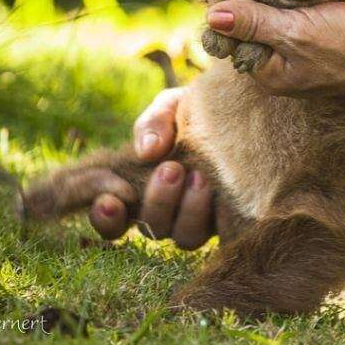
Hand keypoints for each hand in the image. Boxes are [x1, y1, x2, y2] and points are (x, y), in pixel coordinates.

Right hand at [86, 87, 215, 249]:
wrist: (239, 108)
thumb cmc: (195, 110)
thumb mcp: (170, 107)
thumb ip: (153, 122)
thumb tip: (147, 151)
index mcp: (138, 188)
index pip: (110, 218)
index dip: (105, 217)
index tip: (111, 199)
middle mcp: (166, 212)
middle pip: (149, 228)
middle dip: (158, 202)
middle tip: (171, 169)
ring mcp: (198, 221)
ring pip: (184, 238)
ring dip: (189, 212)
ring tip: (200, 178)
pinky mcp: (230, 223)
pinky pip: (223, 236)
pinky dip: (222, 218)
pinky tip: (225, 196)